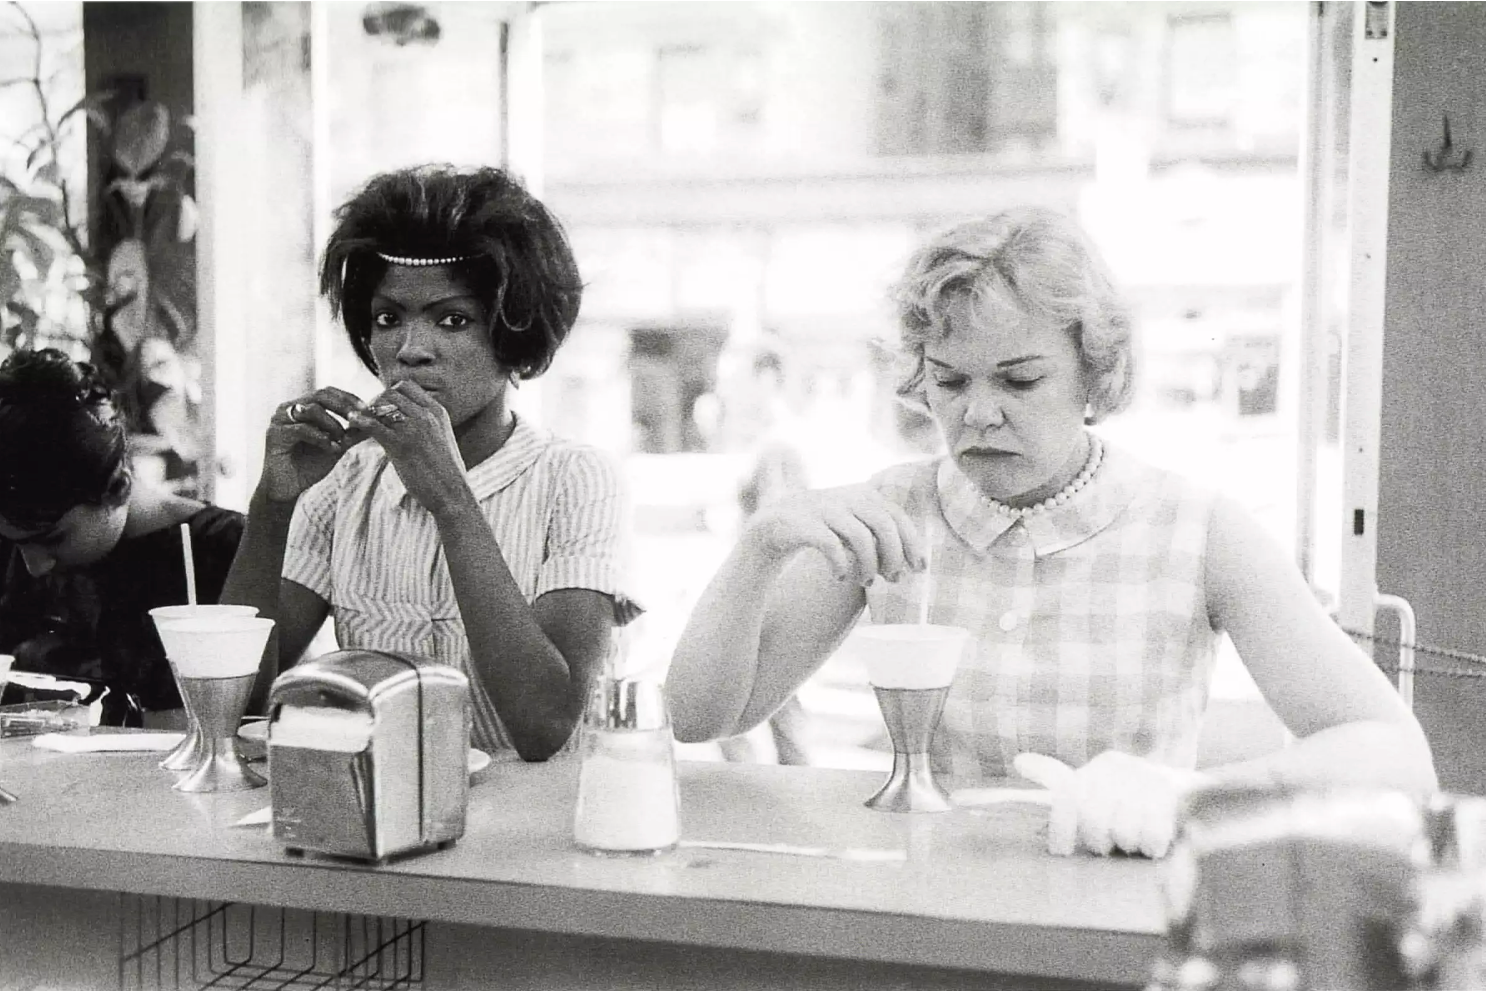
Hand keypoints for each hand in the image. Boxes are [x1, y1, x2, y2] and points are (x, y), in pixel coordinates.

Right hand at [261, 387, 369, 501]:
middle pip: (319, 395)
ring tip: (340, 441)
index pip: (327, 392)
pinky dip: (320, 437)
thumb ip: (352, 434)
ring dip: (332, 424)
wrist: (289, 488)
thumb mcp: (337, 446)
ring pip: (311, 409)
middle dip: (343, 406)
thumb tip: (375, 422)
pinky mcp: (274, 434)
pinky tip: (330, 448)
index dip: (348, 398)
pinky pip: (301, 428)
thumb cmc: (310, 466)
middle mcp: (289, 409)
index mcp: (302, 407)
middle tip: (359, 419)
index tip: (367, 410)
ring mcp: (279, 420)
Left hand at [347, 381, 470, 515]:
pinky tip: (352, 426)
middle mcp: (426, 415)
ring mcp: (413, 429)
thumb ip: (426, 424)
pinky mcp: (400, 445)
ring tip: (358, 425)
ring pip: (379, 406)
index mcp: (437, 411)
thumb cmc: (446, 472)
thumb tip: (405, 419)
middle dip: (375, 403)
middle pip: (389, 393)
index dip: (390, 394)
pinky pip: (372, 425)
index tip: (383, 409)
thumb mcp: (441, 438)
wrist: (453, 493)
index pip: (406, 386)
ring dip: (365, 413)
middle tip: (368, 419)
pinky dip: (358, 422)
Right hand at [743, 484, 926, 585]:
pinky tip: (839, 577)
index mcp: (862, 494)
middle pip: (883, 524)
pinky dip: (840, 563)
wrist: (772, 527)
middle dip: (893, 555)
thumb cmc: (822, 532)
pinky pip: (830, 544)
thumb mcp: (853, 527)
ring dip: (868, 564)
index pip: (896, 516)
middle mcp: (844, 496)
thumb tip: (911, 564)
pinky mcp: (801, 523)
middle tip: (893, 579)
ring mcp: (822, 507)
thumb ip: (879, 535)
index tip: (919, 569)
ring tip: (866, 582)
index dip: (912, 543)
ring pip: (860, 536)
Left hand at [1013, 751, 1211, 858]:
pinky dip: (1150, 846)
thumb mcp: (1093, 784)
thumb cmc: (1129, 797)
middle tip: (1109, 844)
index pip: (1067, 797)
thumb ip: (1057, 777)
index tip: (1061, 851)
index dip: (1061, 828)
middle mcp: (1121, 768)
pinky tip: (1152, 841)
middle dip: (1099, 841)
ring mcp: (1148, 780)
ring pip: (1123, 833)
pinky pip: (1151, 837)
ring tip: (1134, 837)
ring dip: (1128, 844)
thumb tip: (1019, 760)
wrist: (1187, 795)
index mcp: (1099, 767)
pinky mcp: (1173, 797)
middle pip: (1094, 822)